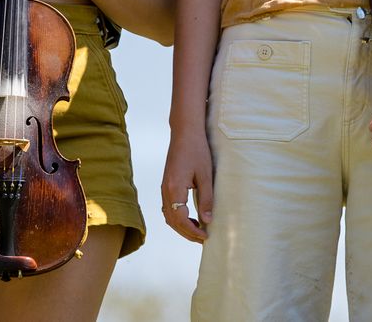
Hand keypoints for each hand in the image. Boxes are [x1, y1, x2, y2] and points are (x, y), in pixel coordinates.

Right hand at [160, 127, 213, 243]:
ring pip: (168, 216)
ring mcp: (164, 188)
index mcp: (174, 189)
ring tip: (198, 231)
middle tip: (203, 239)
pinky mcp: (166, 184)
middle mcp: (165, 190)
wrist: (185, 132)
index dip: (193, 231)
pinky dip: (177, 218)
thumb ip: (206, 199)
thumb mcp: (205, 175)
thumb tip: (208, 220)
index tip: (206, 236)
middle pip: (172, 221)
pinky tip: (190, 218)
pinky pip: (168, 208)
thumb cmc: (197, 150)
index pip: (180, 219)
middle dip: (187, 233)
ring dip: (182, 227)